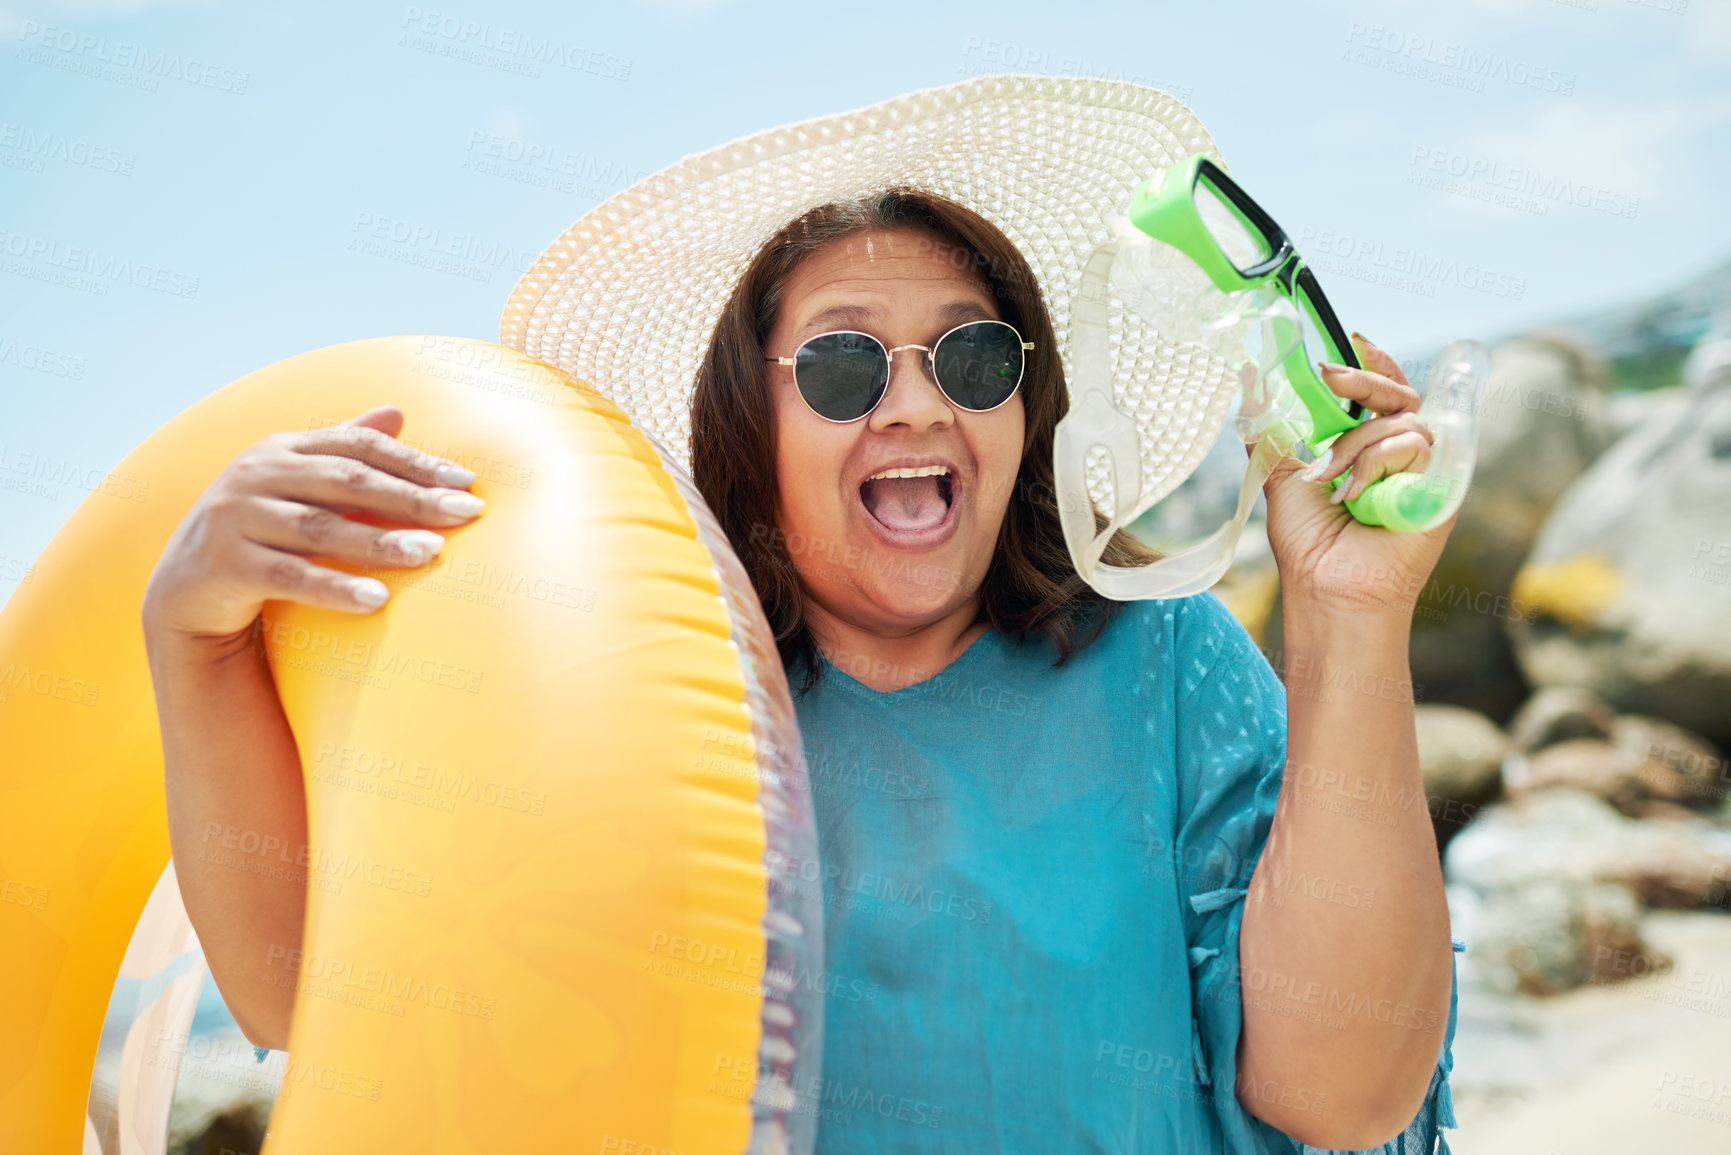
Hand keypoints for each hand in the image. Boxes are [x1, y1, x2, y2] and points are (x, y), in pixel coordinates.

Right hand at [142, 405, 484, 645]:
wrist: (187, 586)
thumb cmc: (261, 529)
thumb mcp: (299, 484)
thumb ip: (345, 451)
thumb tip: (398, 410)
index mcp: (281, 448)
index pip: (359, 446)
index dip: (414, 462)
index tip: (466, 483)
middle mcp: (256, 474)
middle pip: (347, 483)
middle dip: (412, 497)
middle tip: (466, 513)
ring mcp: (235, 517)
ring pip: (321, 530)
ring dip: (380, 542)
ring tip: (432, 552)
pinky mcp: (224, 563)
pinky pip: (290, 576)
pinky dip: (334, 588)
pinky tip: (377, 600)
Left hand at [1259, 334, 1453, 618]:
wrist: (1328, 589)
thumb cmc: (1309, 543)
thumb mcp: (1282, 474)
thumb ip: (1272, 429)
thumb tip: (1249, 378)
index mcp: (1371, 450)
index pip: (1384, 393)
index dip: (1372, 364)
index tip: (1349, 340)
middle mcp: (1403, 457)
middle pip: (1400, 395)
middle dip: (1362, 381)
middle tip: (1326, 377)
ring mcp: (1425, 471)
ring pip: (1400, 421)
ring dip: (1354, 446)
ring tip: (1326, 481)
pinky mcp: (1442, 487)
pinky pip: (1415, 443)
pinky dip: (1375, 463)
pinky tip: (1352, 496)